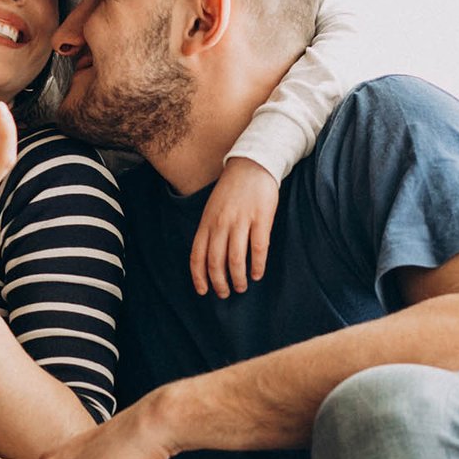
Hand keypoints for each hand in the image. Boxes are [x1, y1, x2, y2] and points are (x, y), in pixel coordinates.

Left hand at [189, 156, 278, 296]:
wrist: (252, 164)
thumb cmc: (232, 190)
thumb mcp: (212, 209)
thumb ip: (210, 230)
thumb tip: (209, 258)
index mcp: (207, 222)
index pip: (197, 255)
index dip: (199, 277)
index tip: (203, 291)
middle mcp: (221, 224)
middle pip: (215, 262)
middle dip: (219, 283)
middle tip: (225, 294)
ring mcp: (240, 221)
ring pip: (235, 259)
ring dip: (238, 278)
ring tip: (242, 287)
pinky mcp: (261, 219)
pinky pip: (258, 249)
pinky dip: (257, 265)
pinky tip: (258, 274)